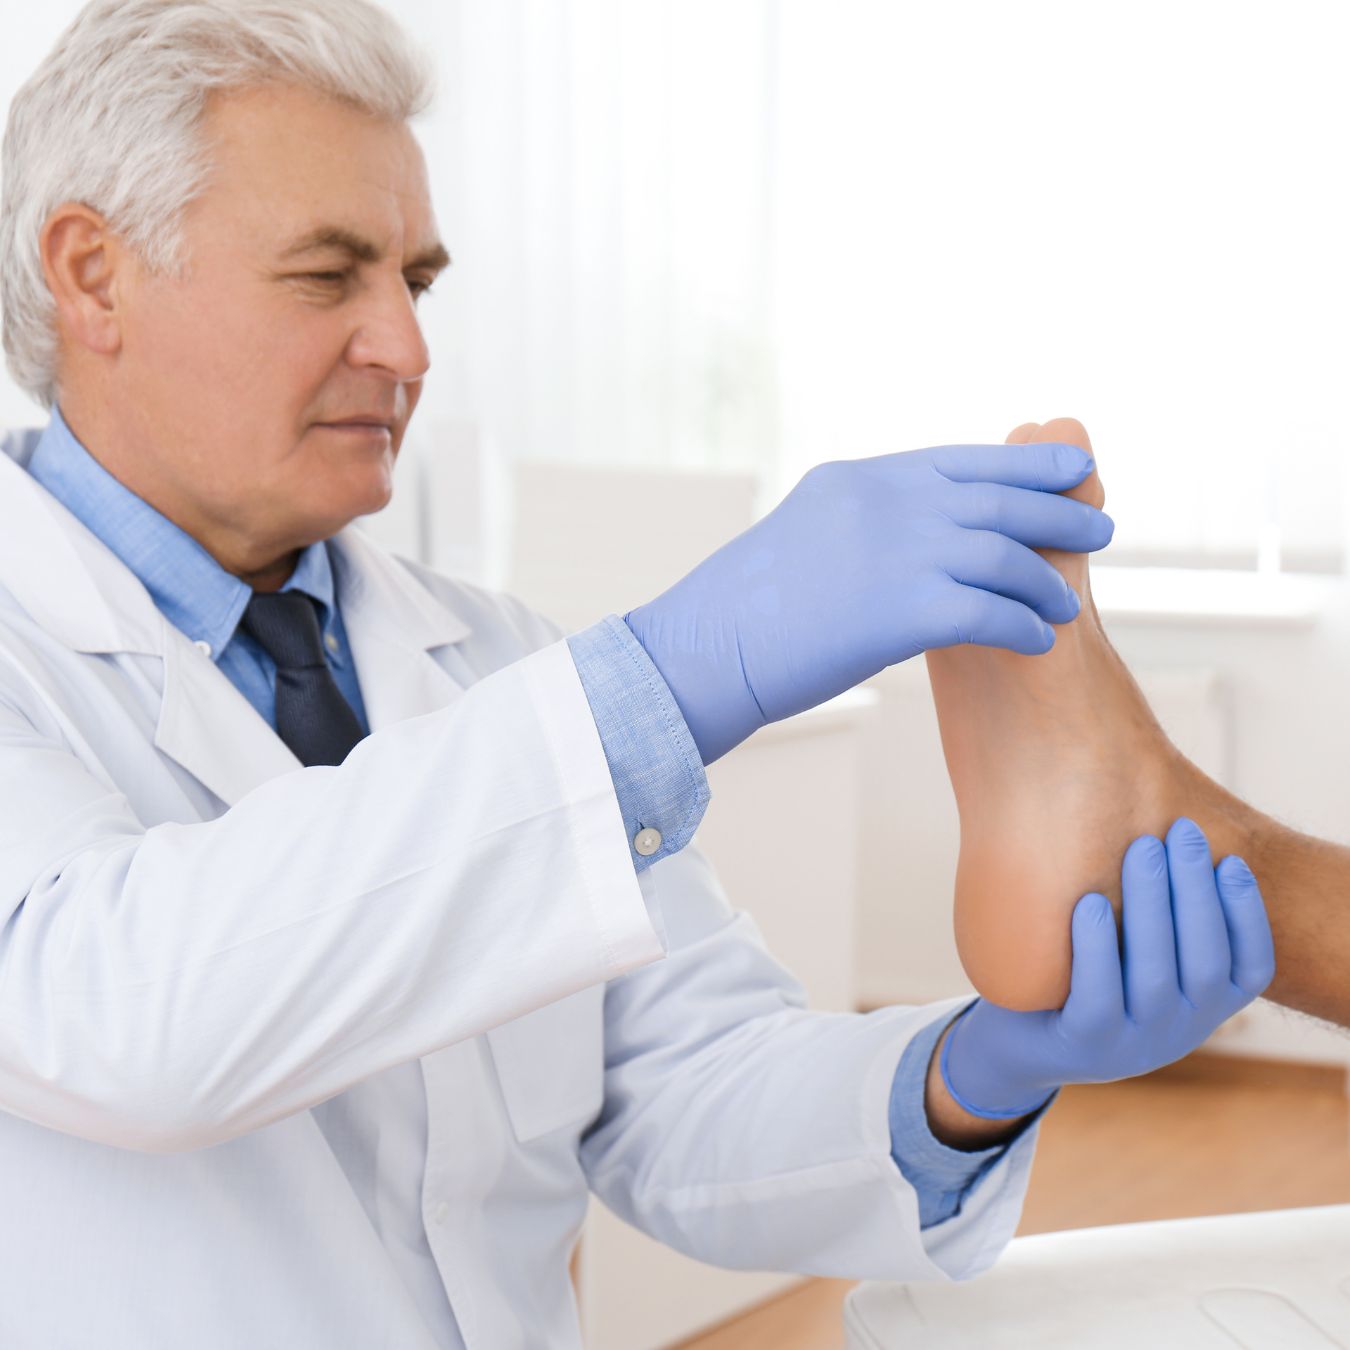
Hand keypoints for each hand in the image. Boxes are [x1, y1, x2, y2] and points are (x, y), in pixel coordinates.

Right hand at [624, 442, 1112, 763]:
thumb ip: (863, 525)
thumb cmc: (743, 613)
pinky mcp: (901, 609)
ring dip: (1043, 581)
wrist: (699, 654)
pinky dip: (1022, 625)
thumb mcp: (804, 539)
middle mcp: (883, 503)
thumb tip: (912, 538)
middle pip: (997, 497)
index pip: (959, 460)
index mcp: (858, 479)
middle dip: (1058, 510)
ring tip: (1064, 604)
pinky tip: (1038, 639)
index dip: (1025, 463)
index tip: (1072, 468)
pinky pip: (991, 612)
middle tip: (1102, 525)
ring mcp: (895, 551)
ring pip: (1003, 555)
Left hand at [942, 818, 1275, 1117]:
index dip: (1247, 915)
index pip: (1251, 967)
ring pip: (1154, 977)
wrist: (1019, 1038)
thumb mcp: (1136, 951)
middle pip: (1204, 962)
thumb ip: (1163, 910)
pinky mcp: (1082, 1046)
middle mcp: (1178, 1031)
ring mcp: (1132, 1045)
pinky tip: (1089, 902)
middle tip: (1180, 829)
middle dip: (1196, 890)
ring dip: (1151, 906)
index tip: (1231, 859)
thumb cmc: (1086, 972)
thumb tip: (1171, 824)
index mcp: (1204, 1006)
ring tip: (1141, 848)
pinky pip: (1096, 998)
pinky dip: (1097, 947)